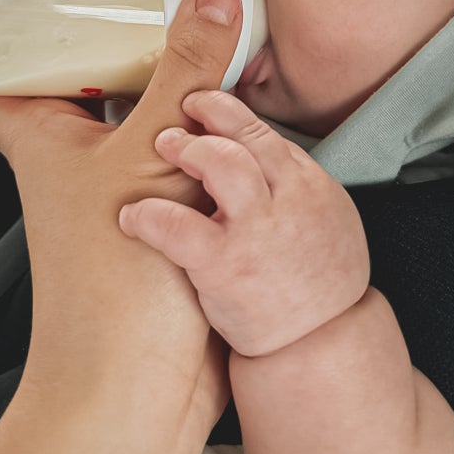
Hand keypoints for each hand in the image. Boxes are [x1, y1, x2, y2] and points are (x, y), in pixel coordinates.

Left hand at [0, 0, 243, 409]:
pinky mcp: (161, 214)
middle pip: (86, 86)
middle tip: (162, 2)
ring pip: (141, 118)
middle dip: (126, 48)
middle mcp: (73, 160)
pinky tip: (232, 115)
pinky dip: (202, 133)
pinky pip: (179, 156)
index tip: (63, 0)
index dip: (25, 39)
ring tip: (208, 45)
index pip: (4, 77)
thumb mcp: (152, 149)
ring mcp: (117, 188)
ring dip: (174, 90)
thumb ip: (186, 68)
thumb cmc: (110, 289)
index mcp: (44, 136)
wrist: (142, 386)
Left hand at [119, 89, 370, 356]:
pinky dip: (151, 216)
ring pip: (223, 163)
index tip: (202, 103)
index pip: (261, 131)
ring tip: (163, 146)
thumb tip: (254, 142)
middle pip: (244, 136)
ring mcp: (257, 232)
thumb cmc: (314, 287)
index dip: (227, 111)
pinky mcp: (226, 267)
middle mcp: (288, 200)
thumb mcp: (321, 218)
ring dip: (187, 149)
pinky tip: (132, 216)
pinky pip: (181, 227)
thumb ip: (286, 180)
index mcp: (308, 186)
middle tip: (179, 112)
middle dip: (208, 114)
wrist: (319, 350)